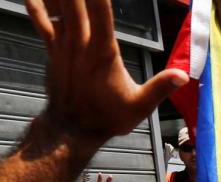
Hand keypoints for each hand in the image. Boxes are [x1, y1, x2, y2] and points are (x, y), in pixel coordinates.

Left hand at [24, 0, 186, 146]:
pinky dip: (37, 5)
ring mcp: (63, 45)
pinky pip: (42, 21)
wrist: (71, 130)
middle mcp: (80, 42)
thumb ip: (160, 88)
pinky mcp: (52, 50)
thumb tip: (183, 75)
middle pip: (75, 3)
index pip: (101, 11)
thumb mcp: (139, 106)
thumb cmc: (107, 117)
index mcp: (103, 51)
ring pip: (58, 8)